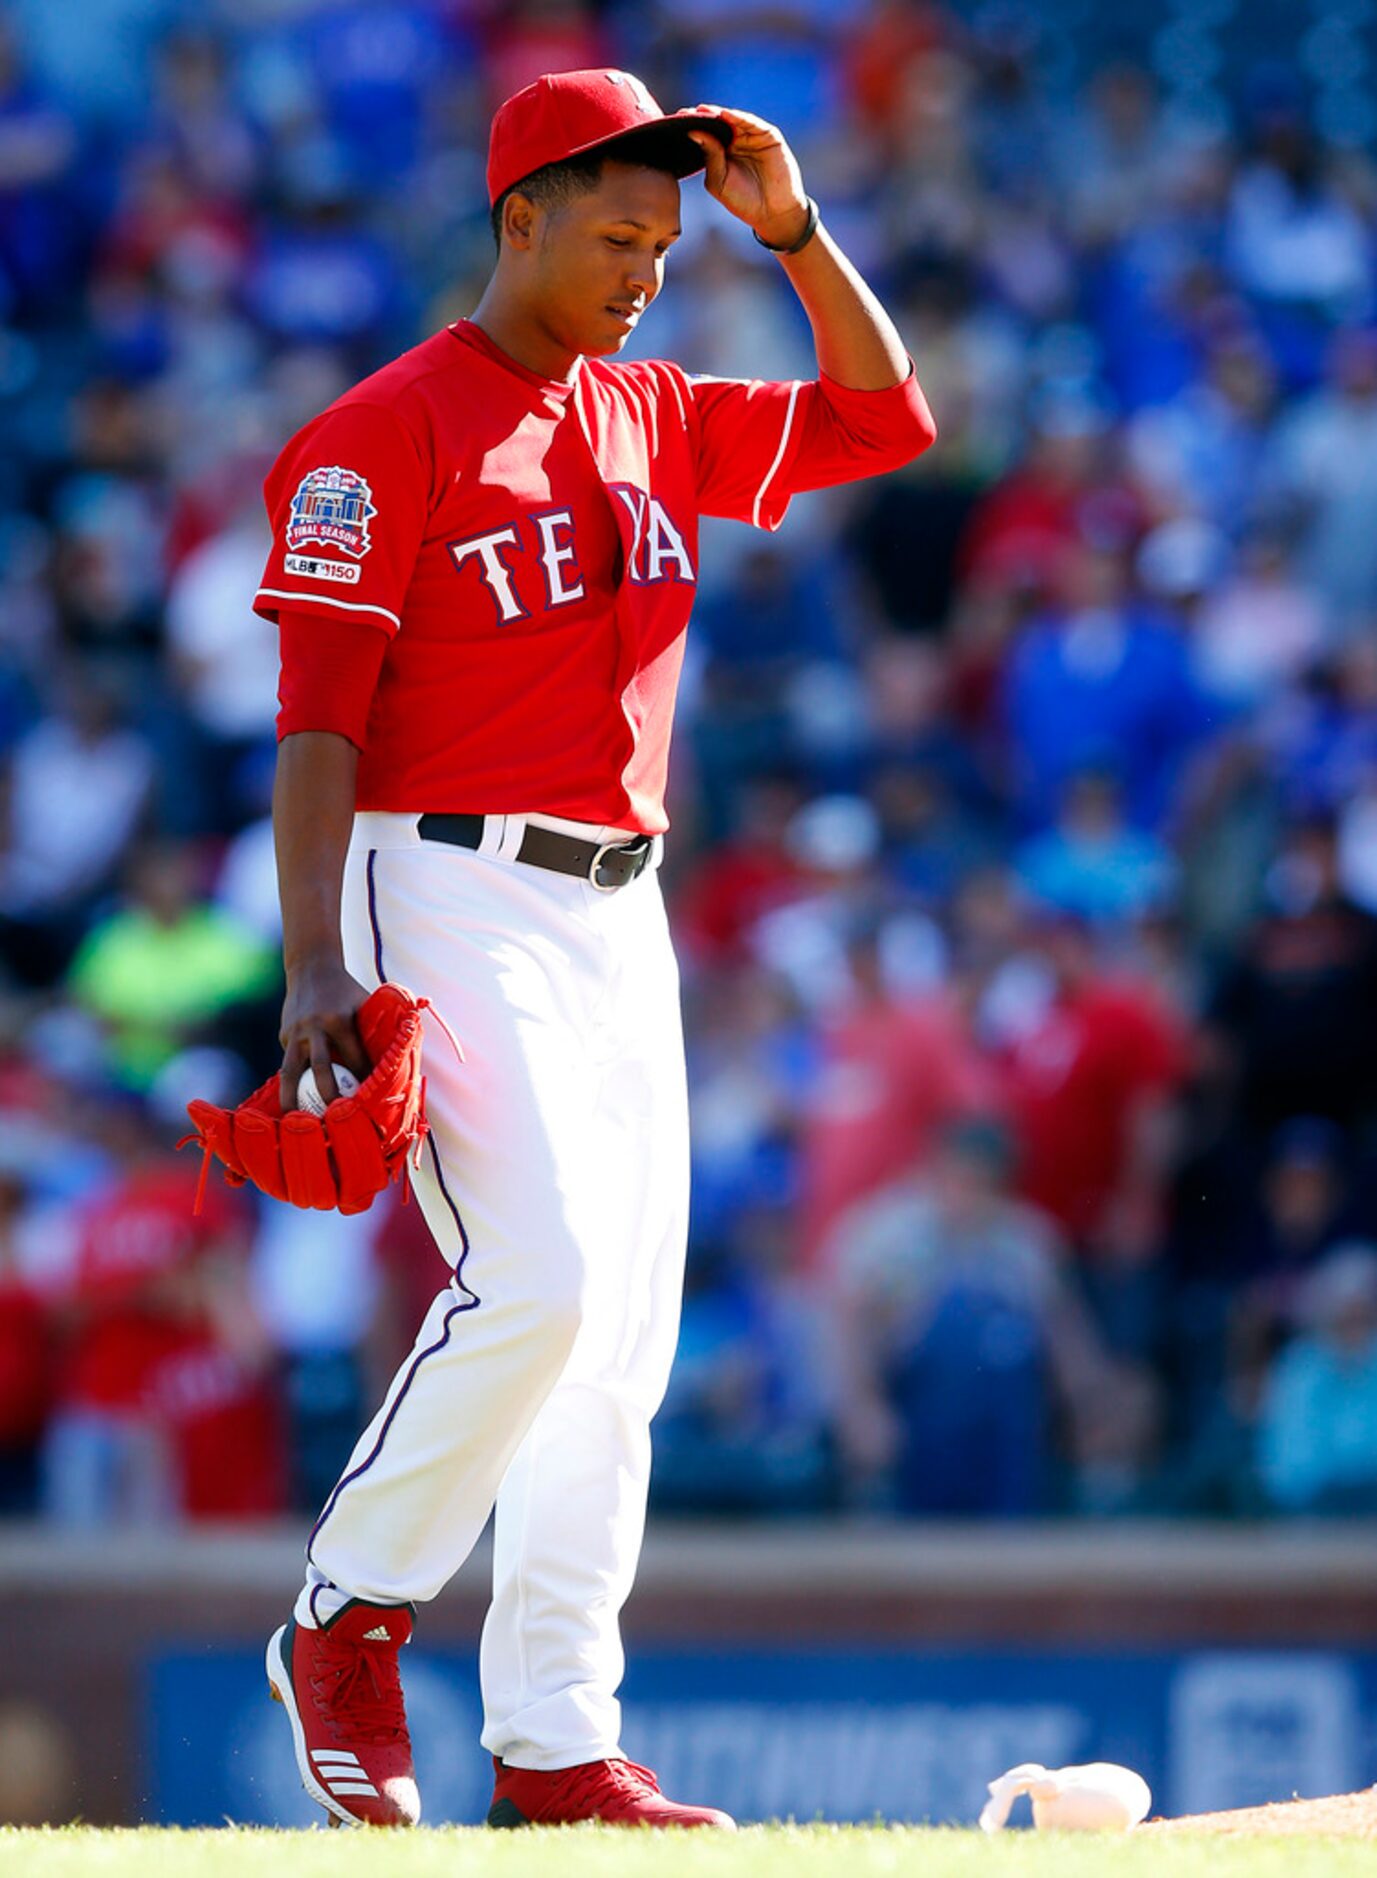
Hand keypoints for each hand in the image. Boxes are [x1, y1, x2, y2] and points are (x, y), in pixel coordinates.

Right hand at [279, 957, 370, 1109]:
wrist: (311, 967)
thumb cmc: (347, 990)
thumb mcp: (365, 1003)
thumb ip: (376, 1029)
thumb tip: (398, 1059)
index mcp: (339, 1021)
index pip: (354, 1059)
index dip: (363, 1080)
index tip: (369, 1101)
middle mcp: (314, 1028)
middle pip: (322, 1069)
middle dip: (329, 1095)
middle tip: (336, 1119)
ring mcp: (295, 1033)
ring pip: (291, 1070)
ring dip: (292, 1096)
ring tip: (295, 1121)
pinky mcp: (283, 1036)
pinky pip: (289, 1062)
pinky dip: (292, 1082)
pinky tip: (294, 1102)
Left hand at [686, 106, 808, 248]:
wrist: (772, 213)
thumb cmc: (743, 201)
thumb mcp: (719, 181)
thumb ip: (709, 158)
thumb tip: (694, 132)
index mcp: (722, 152)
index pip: (705, 135)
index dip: (692, 126)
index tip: (675, 122)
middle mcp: (736, 141)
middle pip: (716, 123)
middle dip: (701, 116)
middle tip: (684, 113)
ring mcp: (752, 137)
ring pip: (732, 119)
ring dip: (717, 113)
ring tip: (702, 110)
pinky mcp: (768, 136)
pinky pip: (751, 123)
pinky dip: (738, 117)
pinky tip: (725, 115)